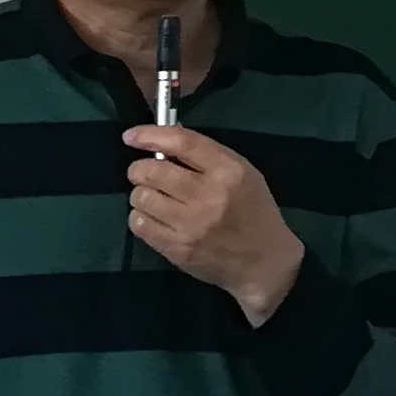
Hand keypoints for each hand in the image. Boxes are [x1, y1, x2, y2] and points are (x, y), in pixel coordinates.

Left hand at [127, 123, 306, 323]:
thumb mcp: (244, 173)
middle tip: (143, 172)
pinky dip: (140, 216)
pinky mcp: (176, 249)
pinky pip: (139, 224)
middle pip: (153, 170)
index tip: (132, 136)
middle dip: (140, 168)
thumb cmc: (253, 211)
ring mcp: (190, 225)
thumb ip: (207, 158)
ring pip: (141, 197)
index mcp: (228, 171)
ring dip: (141, 193)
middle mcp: (208, 196)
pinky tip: (153, 217)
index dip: (150, 135)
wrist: (263, 261)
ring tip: (153, 197)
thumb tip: (162, 146)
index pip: (182, 143)